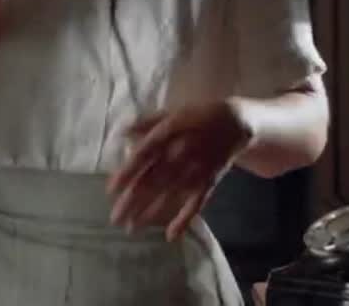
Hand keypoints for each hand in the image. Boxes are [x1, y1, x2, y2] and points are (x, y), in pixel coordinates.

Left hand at [105, 101, 253, 240]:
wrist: (237, 122)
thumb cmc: (196, 118)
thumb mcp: (171, 113)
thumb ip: (146, 123)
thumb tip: (122, 132)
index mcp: (169, 134)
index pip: (144, 155)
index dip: (127, 173)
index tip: (111, 190)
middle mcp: (182, 153)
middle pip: (154, 179)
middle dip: (134, 200)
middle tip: (116, 218)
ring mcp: (197, 169)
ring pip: (171, 194)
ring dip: (152, 212)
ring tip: (132, 227)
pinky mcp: (210, 181)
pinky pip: (197, 203)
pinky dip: (185, 219)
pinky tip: (171, 235)